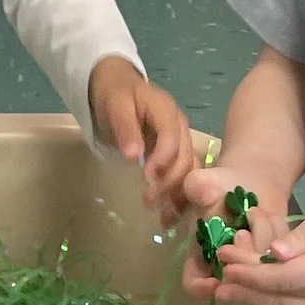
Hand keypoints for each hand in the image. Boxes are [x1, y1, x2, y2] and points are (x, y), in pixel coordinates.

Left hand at [88, 57, 197, 217]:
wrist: (118, 88)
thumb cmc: (115, 97)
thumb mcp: (116, 107)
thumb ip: (126, 130)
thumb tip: (133, 156)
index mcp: (167, 112)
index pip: (172, 139)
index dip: (162, 160)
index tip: (146, 179)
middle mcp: (180, 127)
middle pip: (184, 158)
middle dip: (169, 182)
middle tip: (149, 202)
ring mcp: (181, 141)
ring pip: (189, 170)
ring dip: (179, 194)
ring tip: (164, 217)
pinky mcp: (177, 155)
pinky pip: (184, 176)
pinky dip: (179, 195)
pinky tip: (170, 215)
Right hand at [175, 158, 285, 298]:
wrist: (250, 181)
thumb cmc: (218, 185)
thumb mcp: (201, 182)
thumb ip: (197, 188)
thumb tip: (207, 194)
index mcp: (199, 257)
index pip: (194, 283)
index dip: (202, 287)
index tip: (215, 281)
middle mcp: (226, 267)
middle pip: (234, 282)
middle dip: (241, 259)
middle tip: (242, 234)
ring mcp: (253, 265)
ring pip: (261, 267)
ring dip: (260, 238)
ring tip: (254, 212)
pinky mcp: (277, 257)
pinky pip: (283, 254)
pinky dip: (277, 233)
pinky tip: (270, 215)